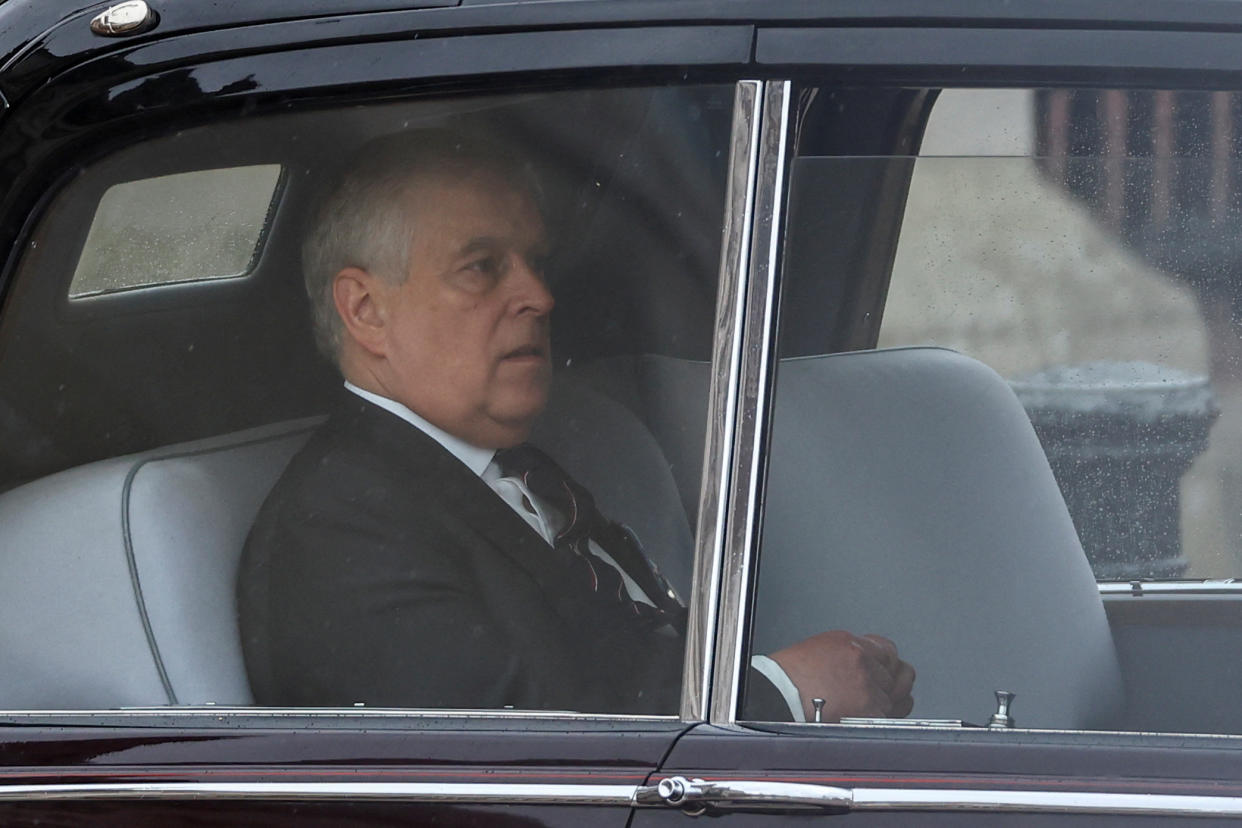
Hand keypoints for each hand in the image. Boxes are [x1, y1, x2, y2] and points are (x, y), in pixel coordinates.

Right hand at [768, 631, 914, 721]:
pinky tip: (864, 718)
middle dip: (885, 685)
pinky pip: (889, 716)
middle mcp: (861, 661)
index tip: (885, 671)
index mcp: (849, 643)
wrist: (777, 699)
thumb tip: (869, 664)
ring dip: (882, 704)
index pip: (888, 650)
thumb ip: (849, 654)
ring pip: (894, 697)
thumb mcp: (820, 650)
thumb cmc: (788, 678)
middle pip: (895, 674)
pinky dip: (879, 719)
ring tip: (861, 707)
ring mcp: (867, 686)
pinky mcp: (868, 710)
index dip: (886, 664)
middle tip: (871, 692)